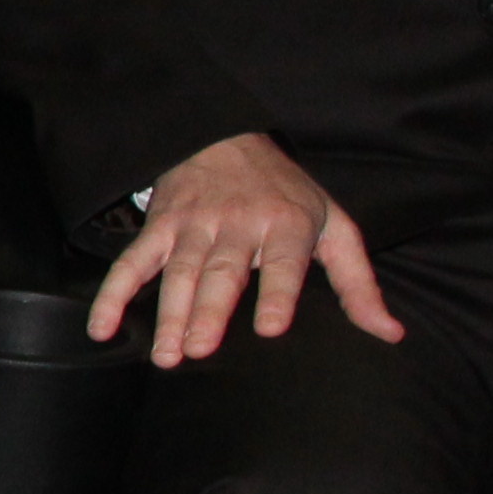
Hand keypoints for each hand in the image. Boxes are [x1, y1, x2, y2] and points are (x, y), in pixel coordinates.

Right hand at [91, 131, 403, 366]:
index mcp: (286, 223)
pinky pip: (131, 264)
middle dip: (208, 311)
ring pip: (177, 273)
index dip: (275, 293)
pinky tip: (102, 328)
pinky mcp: (159, 229)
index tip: (269, 327)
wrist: (223, 138)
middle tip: (199, 350)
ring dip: (168, 314)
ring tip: (167, 355)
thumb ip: (358, 284)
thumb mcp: (333, 227)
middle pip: (220, 272)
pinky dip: (112, 295)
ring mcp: (192, 226)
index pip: (281, 262)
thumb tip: (390, 334)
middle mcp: (237, 224)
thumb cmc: (286, 194)